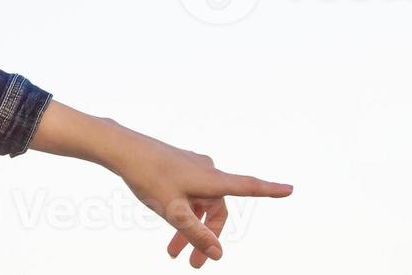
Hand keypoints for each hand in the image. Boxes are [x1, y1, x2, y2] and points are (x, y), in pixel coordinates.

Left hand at [110, 130, 293, 266]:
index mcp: (212, 179)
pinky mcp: (177, 165)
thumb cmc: (148, 176)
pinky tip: (167, 222)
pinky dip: (182, 211)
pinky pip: (188, 193)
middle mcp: (207, 170)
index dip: (270, 190)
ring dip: (190, 227)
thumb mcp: (173, 211)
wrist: (121, 149)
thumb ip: (197, 234)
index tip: (290, 189)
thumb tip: (218, 254)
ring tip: (173, 252)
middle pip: (216, 210)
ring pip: (199, 204)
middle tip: (193, 264)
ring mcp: (191, 166)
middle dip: (206, 237)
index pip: (249, 186)